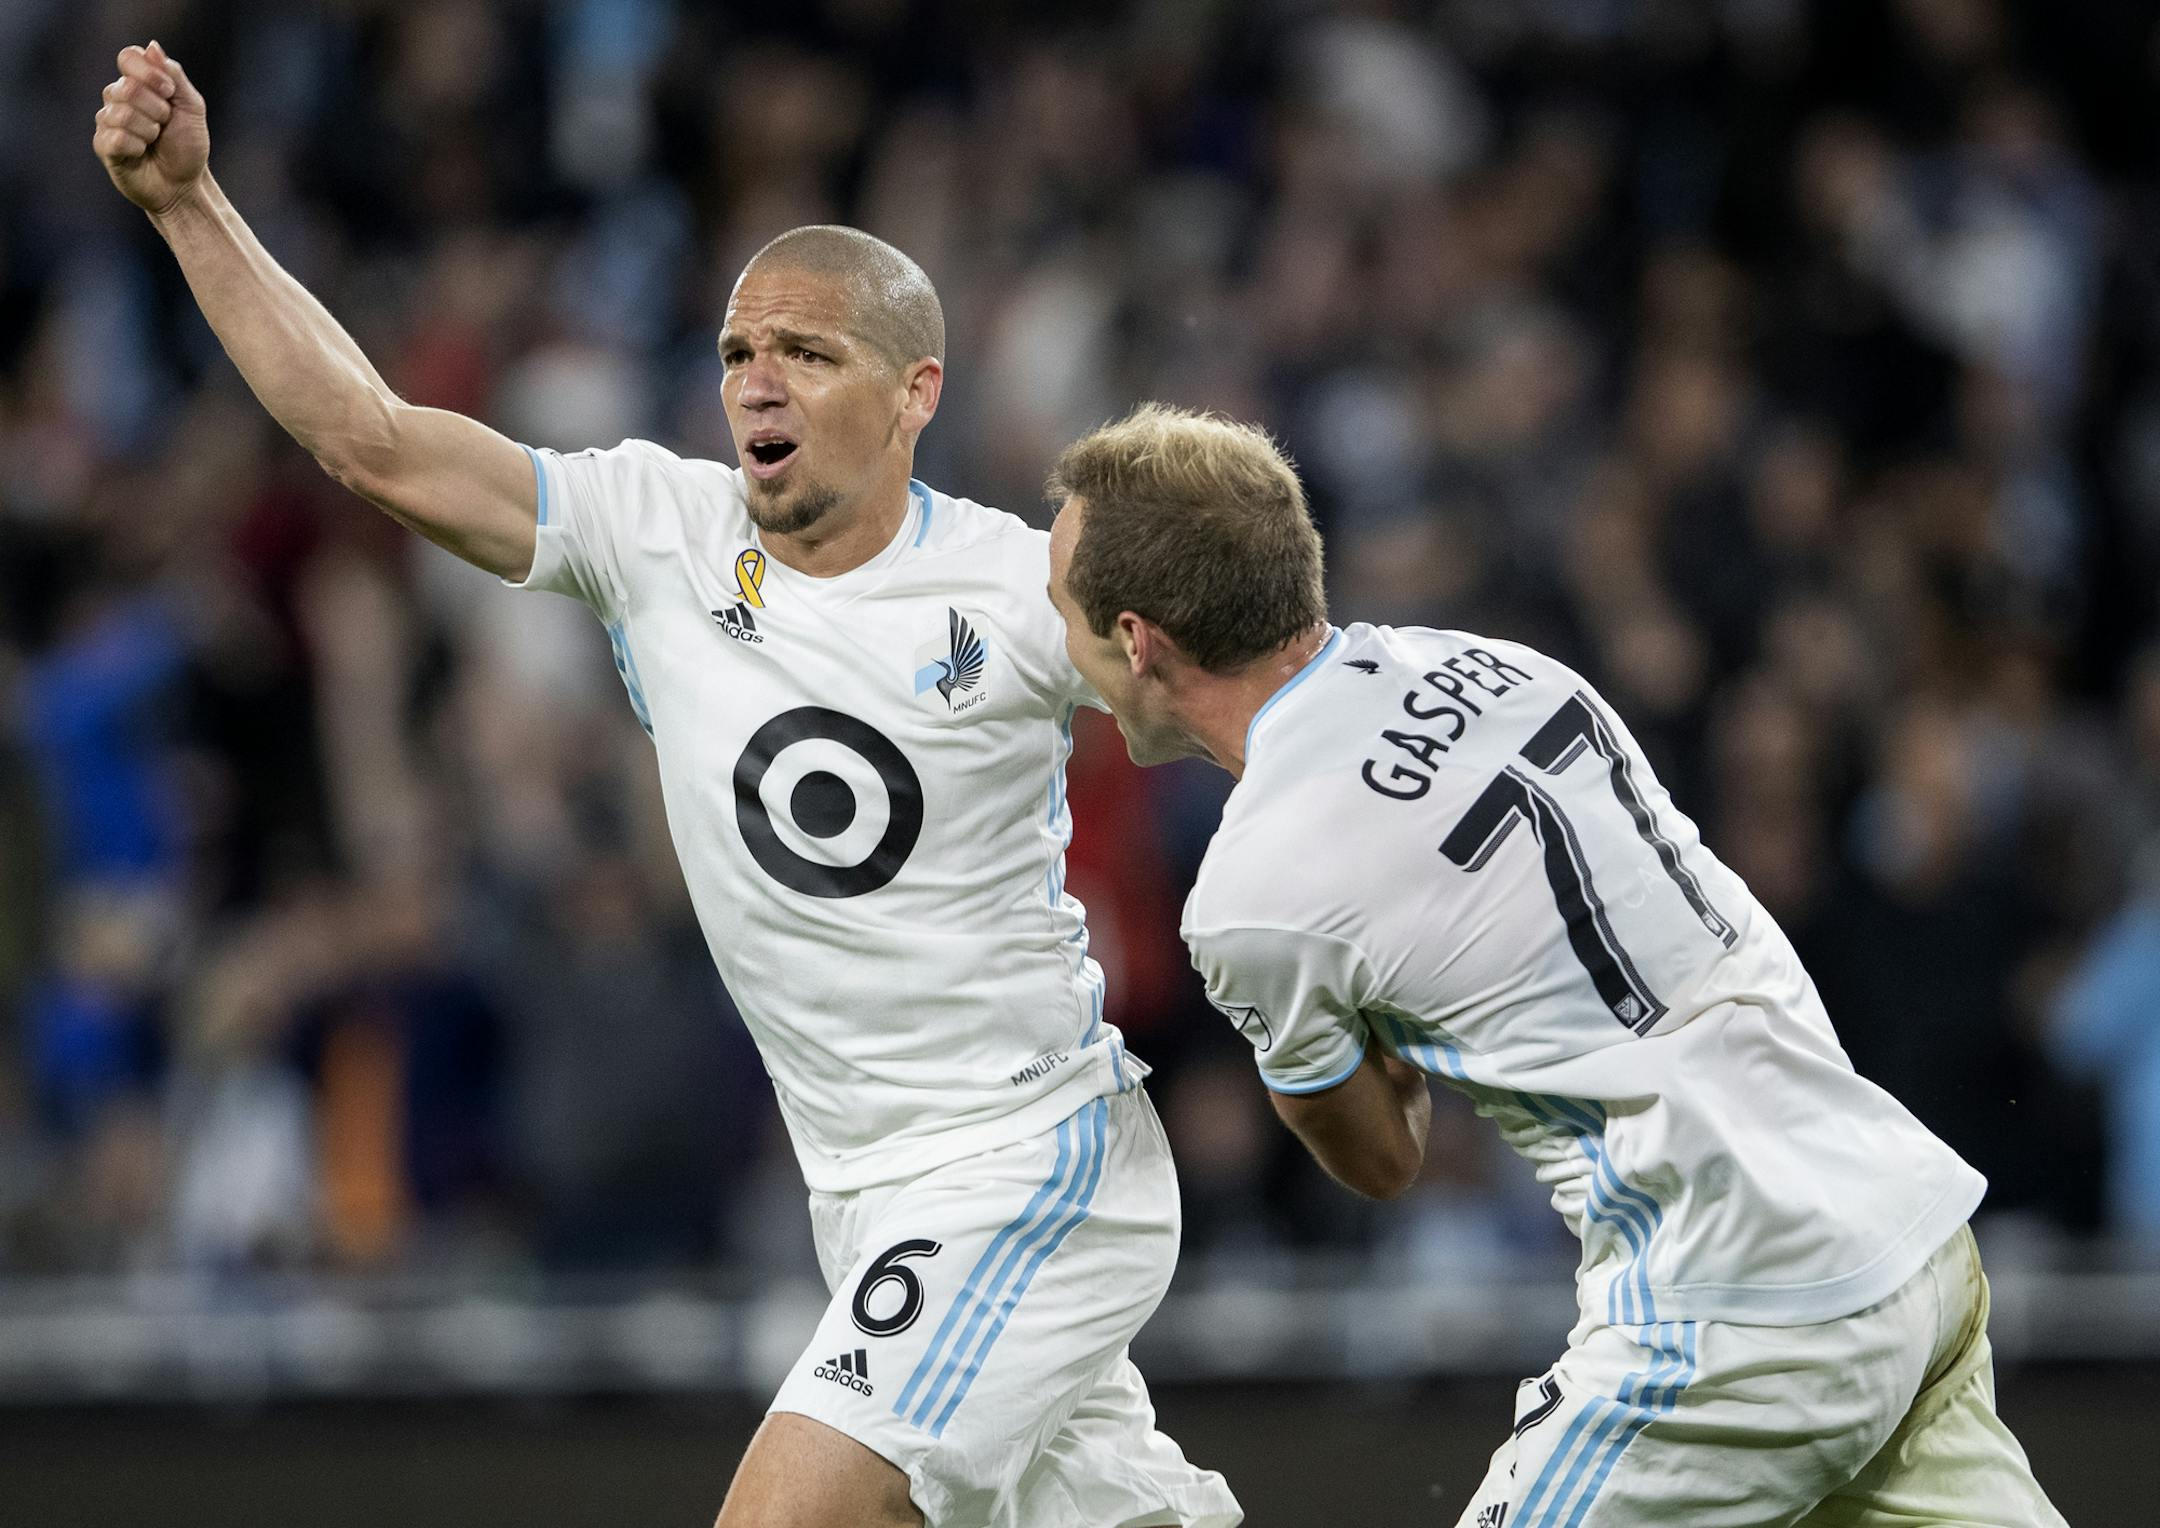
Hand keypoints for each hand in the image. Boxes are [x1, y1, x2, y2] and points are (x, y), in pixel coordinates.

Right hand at [93, 41, 208, 215]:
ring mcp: (107, 120)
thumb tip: (151, 47)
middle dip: (157, 110)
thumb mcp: (191, 108)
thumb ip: (174, 76)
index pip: (128, 57)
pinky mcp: (103, 145)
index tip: (169, 93)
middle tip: (165, 125)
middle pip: (127, 88)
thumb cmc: (187, 146)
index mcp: (137, 83)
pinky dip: (136, 147)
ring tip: (154, 141)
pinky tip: (141, 153)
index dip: (149, 74)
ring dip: (149, 132)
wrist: (184, 185)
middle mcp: (116, 97)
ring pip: (122, 114)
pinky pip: (115, 137)